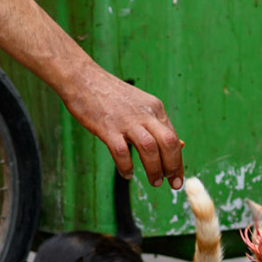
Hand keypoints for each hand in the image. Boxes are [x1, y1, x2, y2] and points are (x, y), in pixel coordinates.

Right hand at [64, 70, 184, 188]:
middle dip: (173, 167)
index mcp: (155, 108)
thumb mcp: (139, 106)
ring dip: (154, 169)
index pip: (173, 138)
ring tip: (154, 182)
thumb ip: (155, 125)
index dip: (179, 160)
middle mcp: (145, 114)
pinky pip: (122, 152)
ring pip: (150, 149)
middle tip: (170, 183)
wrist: (83, 78)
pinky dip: (126, 167)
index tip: (177, 178)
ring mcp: (126, 121)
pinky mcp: (107, 128)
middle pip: (168, 143)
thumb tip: (178, 145)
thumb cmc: (110, 96)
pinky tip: (127, 174)